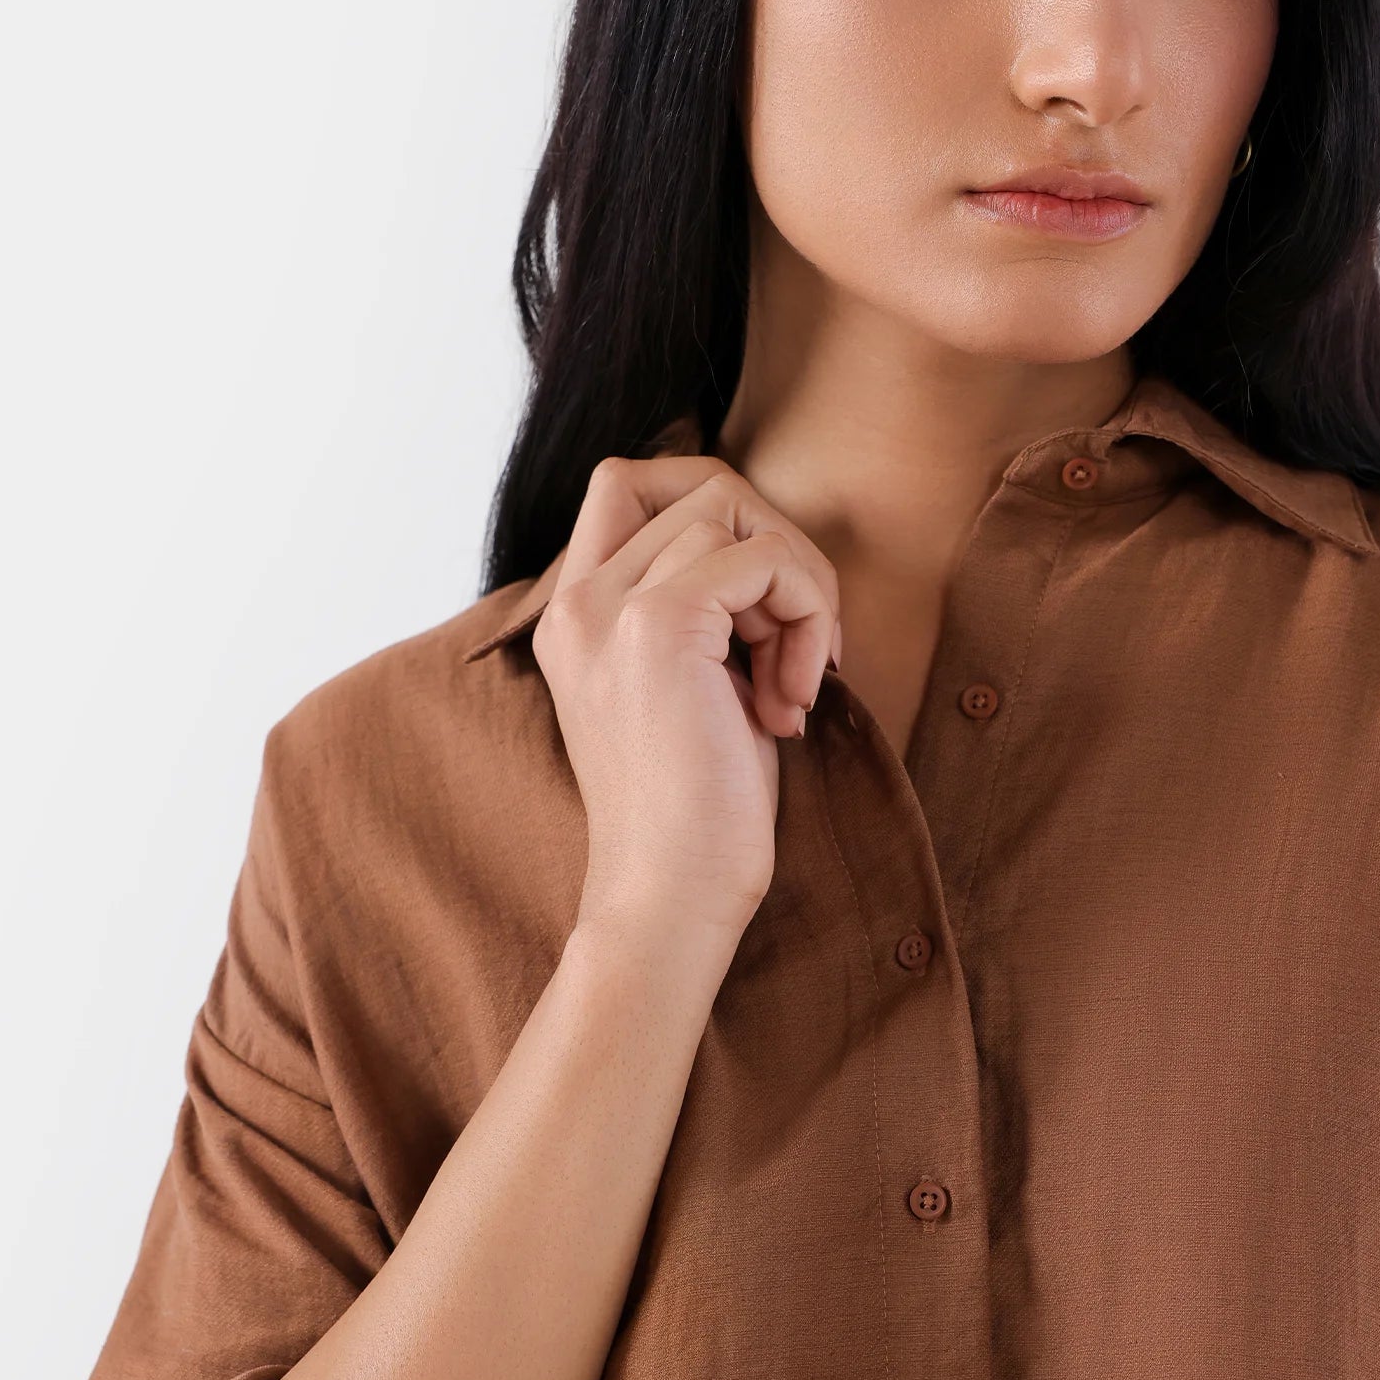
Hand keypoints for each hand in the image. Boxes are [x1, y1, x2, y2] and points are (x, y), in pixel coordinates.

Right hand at [530, 454, 841, 953]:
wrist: (670, 897)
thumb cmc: (699, 811)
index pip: (629, 482)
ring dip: (799, 591)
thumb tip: (775, 544)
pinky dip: (807, 617)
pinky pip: (766, 558)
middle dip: (778, 555)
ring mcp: (610, 607)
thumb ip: (704, 606)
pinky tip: (790, 703)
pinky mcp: (659, 625)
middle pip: (702, 487)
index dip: (716, 514)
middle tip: (795, 652)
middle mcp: (576, 599)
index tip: (756, 612)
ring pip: (737, 513)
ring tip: (790, 685)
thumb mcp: (693, 685)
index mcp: (572, 613)